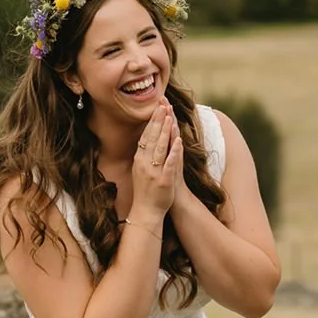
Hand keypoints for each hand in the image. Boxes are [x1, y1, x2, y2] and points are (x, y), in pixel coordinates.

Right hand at [131, 99, 179, 218]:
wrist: (146, 212)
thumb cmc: (145, 190)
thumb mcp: (141, 169)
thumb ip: (145, 153)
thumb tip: (149, 136)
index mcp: (139, 159)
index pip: (146, 136)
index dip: (152, 121)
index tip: (157, 107)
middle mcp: (144, 163)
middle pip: (152, 138)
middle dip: (158, 120)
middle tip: (162, 105)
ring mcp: (154, 172)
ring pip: (160, 148)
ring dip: (165, 131)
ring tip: (169, 117)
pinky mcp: (164, 180)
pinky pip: (169, 163)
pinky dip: (173, 151)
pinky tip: (178, 141)